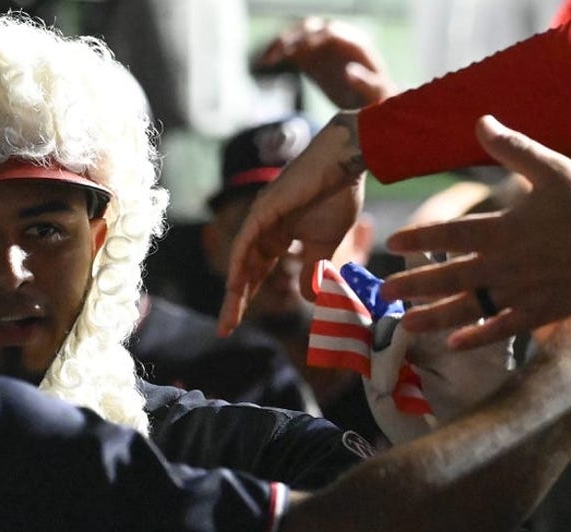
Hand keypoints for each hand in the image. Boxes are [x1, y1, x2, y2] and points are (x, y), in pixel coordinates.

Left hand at [218, 111, 365, 334]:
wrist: (345, 162)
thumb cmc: (338, 196)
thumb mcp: (327, 245)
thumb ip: (315, 270)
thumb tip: (310, 299)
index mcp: (276, 237)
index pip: (256, 274)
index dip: (246, 299)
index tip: (237, 326)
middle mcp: (263, 230)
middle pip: (245, 272)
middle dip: (235, 303)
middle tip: (224, 331)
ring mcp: (261, 218)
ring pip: (243, 260)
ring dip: (235, 291)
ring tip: (229, 318)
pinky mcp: (265, 209)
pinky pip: (248, 241)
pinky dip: (241, 263)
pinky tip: (235, 285)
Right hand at [254, 16, 396, 108]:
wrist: (369, 103)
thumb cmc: (377, 98)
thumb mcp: (376, 93)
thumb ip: (366, 83)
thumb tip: (348, 72)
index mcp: (354, 42)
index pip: (331, 32)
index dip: (314, 39)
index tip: (298, 51)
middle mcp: (336, 39)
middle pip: (310, 28)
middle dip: (293, 38)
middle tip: (277, 54)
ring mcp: (320, 46)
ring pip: (296, 36)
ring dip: (280, 44)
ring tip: (266, 60)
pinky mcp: (309, 56)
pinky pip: (290, 50)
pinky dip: (277, 54)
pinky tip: (264, 63)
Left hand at [381, 115, 570, 349]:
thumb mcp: (550, 167)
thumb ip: (511, 148)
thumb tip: (480, 121)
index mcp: (502, 229)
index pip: (448, 234)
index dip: (418, 238)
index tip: (392, 244)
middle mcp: (504, 264)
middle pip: (448, 276)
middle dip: (412, 284)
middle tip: (382, 292)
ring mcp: (521, 291)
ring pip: (468, 307)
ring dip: (433, 316)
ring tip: (405, 323)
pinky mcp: (540, 311)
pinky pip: (503, 328)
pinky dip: (478, 337)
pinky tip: (454, 344)